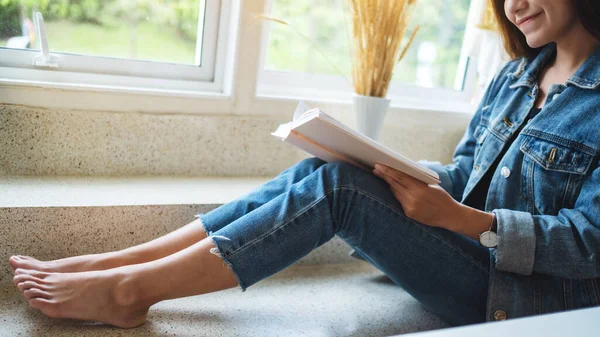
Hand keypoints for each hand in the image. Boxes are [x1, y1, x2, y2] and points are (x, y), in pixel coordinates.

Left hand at [373, 164, 491, 238]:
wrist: (450, 215)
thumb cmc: (442, 197)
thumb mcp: (431, 185)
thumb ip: (416, 180)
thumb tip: (401, 171)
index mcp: (420, 189)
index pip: (400, 178)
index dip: (388, 171)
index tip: (379, 166)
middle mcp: (413, 199)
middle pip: (395, 185)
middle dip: (384, 176)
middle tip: (376, 169)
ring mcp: (410, 207)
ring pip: (396, 193)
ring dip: (389, 184)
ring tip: (381, 175)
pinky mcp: (409, 214)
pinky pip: (400, 201)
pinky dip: (396, 193)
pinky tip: (392, 187)